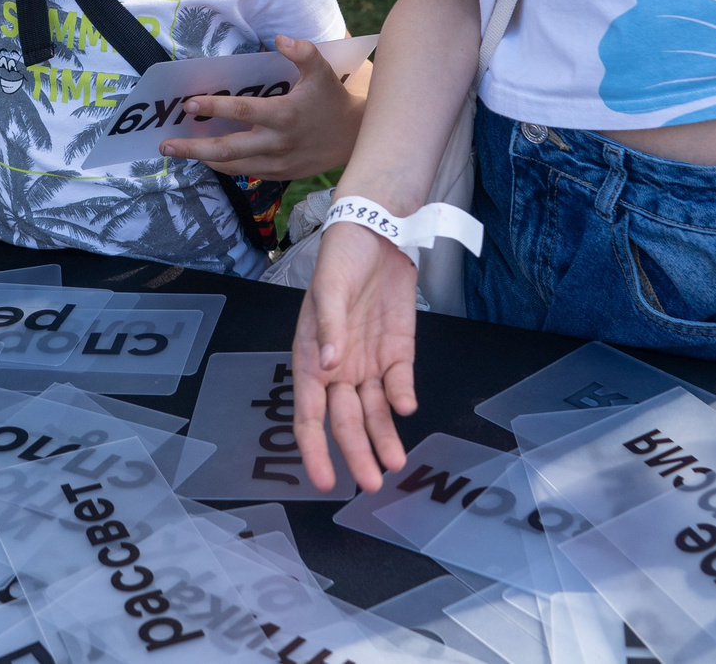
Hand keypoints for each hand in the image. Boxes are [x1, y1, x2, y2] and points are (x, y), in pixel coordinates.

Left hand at [161, 37, 366, 180]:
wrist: (353, 138)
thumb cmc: (332, 99)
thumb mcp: (322, 70)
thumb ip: (303, 52)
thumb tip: (280, 39)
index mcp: (284, 115)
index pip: (242, 111)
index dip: (214, 107)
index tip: (189, 104)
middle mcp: (277, 143)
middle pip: (228, 149)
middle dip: (194, 149)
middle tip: (166, 145)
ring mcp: (277, 163)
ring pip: (233, 166)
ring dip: (204, 159)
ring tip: (178, 152)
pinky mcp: (279, 174)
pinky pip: (245, 173)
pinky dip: (224, 167)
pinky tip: (208, 158)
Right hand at [293, 220, 418, 492]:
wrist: (378, 231)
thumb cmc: (341, 258)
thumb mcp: (329, 287)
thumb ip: (330, 326)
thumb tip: (328, 365)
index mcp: (311, 357)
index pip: (309, 414)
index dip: (314, 448)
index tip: (323, 480)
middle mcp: (339, 369)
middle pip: (345, 421)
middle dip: (355, 453)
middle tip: (370, 483)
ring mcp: (369, 362)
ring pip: (374, 412)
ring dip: (382, 437)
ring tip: (394, 464)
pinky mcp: (397, 352)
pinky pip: (399, 383)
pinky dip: (402, 397)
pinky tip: (406, 408)